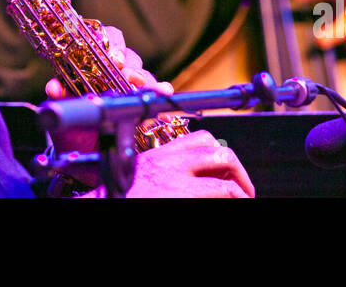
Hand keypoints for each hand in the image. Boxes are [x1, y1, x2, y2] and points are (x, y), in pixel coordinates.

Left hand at [44, 25, 170, 98]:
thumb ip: (60, 92)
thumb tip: (53, 88)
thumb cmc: (74, 107)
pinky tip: (165, 92)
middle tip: (128, 75)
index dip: (113, 44)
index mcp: (95, 54)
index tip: (114, 59)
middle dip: (130, 64)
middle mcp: (116, 63)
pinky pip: (153, 89)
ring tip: (148, 88)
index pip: (108, 36)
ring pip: (142, 72)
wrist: (83, 137)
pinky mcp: (141, 96)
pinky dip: (159, 90)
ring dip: (145, 79)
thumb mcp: (65, 100)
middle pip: (129, 54)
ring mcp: (130, 79)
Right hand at [78, 130, 254, 197]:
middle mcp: (167, 160)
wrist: (100, 206)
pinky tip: (238, 204)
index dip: (216, 153)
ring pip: (224, 159)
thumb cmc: (118, 199)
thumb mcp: (140, 182)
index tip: (224, 173)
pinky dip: (237, 197)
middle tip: (243, 189)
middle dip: (235, 167)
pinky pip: (223, 189)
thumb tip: (189, 184)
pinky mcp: (184, 193)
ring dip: (241, 181)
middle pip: (214, 146)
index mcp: (155, 157)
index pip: (196, 140)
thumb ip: (162, 176)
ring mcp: (176, 175)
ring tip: (245, 198)